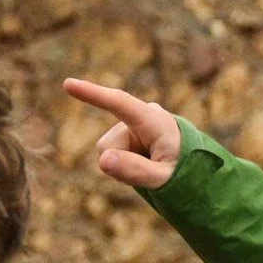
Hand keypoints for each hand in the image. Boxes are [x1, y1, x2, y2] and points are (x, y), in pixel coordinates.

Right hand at [62, 77, 182, 187]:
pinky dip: (123, 163)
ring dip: (124, 164)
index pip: (119, 103)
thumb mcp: (163, 178)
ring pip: (107, 151)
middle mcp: (141, 115)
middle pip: (108, 145)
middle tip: (153, 170)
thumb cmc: (185, 171)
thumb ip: (135, 171)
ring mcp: (133, 123)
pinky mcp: (128, 131)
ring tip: (151, 165)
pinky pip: (111, 154)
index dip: (93, 94)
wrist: (194, 166)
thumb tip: (103, 160)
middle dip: (121, 163)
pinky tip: (144, 161)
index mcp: (154, 120)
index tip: (68, 84)